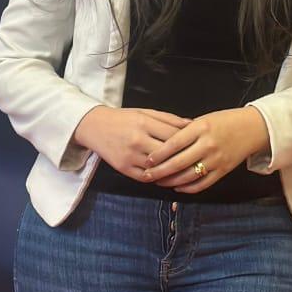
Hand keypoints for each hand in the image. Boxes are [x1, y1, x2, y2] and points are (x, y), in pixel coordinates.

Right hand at [74, 106, 190, 181]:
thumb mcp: (146, 112)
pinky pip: (145, 177)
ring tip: (185, 171)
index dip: (188, 141)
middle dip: (183, 157)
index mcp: (144, 123)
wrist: (95, 126)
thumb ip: (169, 119)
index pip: (173, 135)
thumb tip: (191, 124)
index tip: (197, 144)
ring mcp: (130, 155)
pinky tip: (166, 177)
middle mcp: (137, 140)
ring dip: (172, 171)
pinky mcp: (123, 168)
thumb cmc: (123, 118)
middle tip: (196, 160)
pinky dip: (158, 178)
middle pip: (167, 153)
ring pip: (158, 168)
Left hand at [142, 107, 269, 192]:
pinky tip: (177, 187)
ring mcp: (216, 159)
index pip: (174, 143)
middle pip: (179, 162)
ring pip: (188, 176)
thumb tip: (164, 142)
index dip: (159, 153)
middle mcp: (208, 144)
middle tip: (147, 175)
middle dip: (160, 171)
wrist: (253, 128)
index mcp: (201, 128)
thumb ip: (186, 131)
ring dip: (171, 181)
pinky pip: (202, 183)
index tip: (147, 160)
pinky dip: (188, 188)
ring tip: (159, 181)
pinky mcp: (223, 170)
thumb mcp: (205, 119)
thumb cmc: (226, 121)